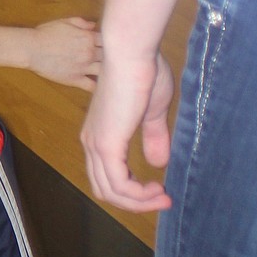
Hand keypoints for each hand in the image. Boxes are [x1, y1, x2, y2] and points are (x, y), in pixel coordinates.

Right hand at [28, 16, 101, 88]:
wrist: (32, 49)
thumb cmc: (46, 33)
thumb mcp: (64, 22)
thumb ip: (82, 22)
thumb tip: (94, 26)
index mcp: (88, 37)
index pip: (107, 41)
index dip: (106, 42)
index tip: (103, 45)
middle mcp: (89, 53)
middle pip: (107, 56)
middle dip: (107, 56)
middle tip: (104, 58)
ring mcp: (84, 67)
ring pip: (104, 71)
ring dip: (105, 70)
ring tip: (104, 72)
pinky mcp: (76, 79)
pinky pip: (92, 86)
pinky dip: (98, 87)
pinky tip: (99, 87)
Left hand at [81, 50, 174, 212]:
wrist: (132, 53)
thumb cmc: (142, 73)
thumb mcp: (151, 111)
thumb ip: (153, 137)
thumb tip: (158, 163)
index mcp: (100, 134)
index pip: (108, 176)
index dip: (132, 190)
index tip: (160, 190)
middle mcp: (92, 143)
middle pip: (106, 190)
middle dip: (135, 202)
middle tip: (163, 199)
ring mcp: (96, 145)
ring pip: (111, 192)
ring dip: (139, 202)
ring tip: (163, 197)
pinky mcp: (106, 146)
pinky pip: (119, 185)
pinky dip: (138, 195)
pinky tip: (157, 189)